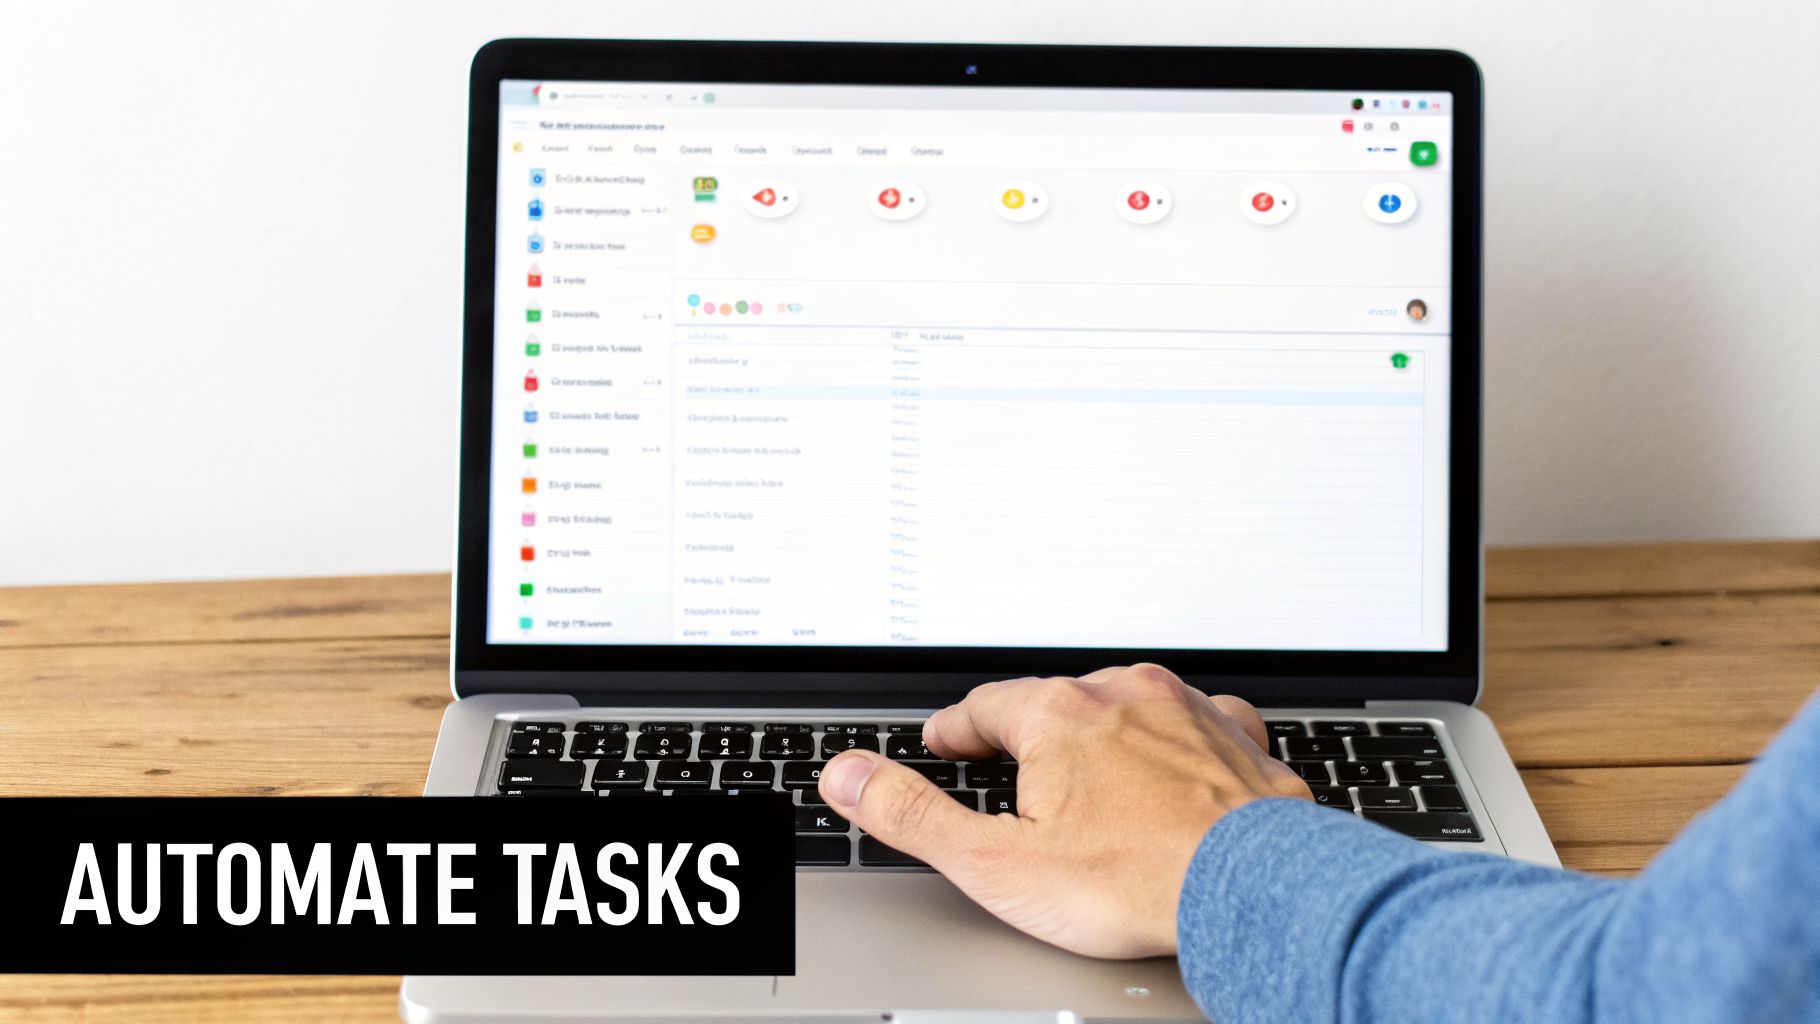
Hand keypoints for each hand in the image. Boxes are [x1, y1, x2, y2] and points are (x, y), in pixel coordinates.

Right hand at [816, 664, 1310, 958]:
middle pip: (1057, 700)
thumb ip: (915, 814)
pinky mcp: (1238, 740)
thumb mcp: (995, 862)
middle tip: (1009, 756)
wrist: (1253, 892)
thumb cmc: (1134, 882)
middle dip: (1030, 728)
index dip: (957, 728)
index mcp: (1059, 715)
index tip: (946, 740)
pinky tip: (1177, 758)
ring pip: (1129, 702)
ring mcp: (1188, 712)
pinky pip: (1199, 719)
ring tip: (1088, 760)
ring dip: (1104, 725)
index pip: (986, 706)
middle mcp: (1125, 695)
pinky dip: (1179, 736)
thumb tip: (850, 776)